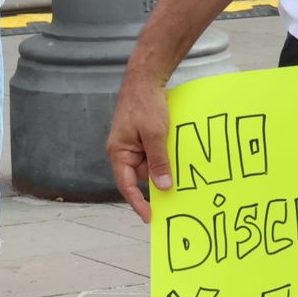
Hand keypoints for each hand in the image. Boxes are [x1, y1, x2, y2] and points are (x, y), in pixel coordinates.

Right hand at [106, 74, 173, 222]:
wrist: (145, 78)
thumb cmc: (146, 105)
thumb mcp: (155, 135)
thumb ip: (159, 162)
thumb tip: (163, 187)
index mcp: (119, 152)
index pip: (126, 185)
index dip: (138, 203)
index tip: (150, 217)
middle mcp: (123, 150)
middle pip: (142, 175)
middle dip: (159, 176)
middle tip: (178, 182)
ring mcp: (132, 143)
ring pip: (150, 163)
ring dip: (164, 161)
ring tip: (175, 151)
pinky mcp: (141, 137)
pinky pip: (154, 152)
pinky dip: (164, 152)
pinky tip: (174, 146)